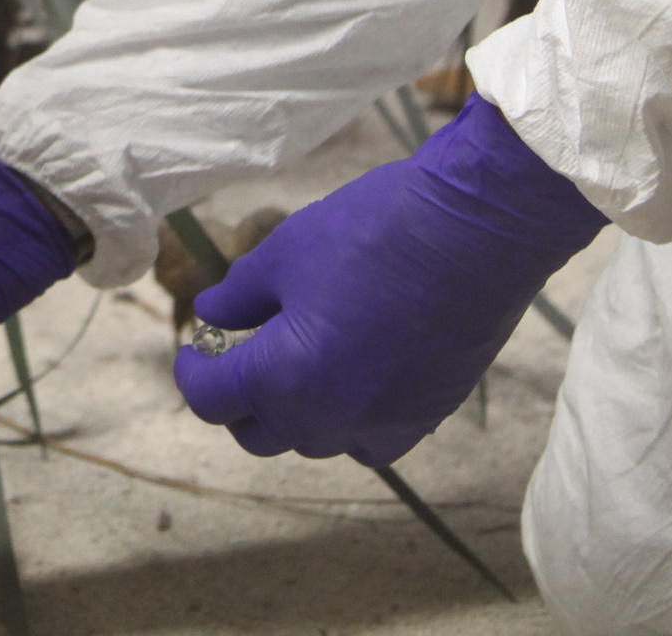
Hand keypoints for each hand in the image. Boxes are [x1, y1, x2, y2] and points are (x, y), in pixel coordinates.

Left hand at [173, 97, 604, 465]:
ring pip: (316, 441)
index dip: (193, 372)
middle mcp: (331, 419)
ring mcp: (384, 425)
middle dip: (238, 400)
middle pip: (261, 434)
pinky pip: (368, 439)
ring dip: (293, 412)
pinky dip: (346, 417)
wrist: (478, 231)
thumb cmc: (374, 232)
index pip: (213, 400)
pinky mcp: (426, 417)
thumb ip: (239, 296)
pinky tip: (349, 373)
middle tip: (237, 356)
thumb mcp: (285, 254)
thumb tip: (212, 315)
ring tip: (295, 361)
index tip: (194, 347)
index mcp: (285, 380)